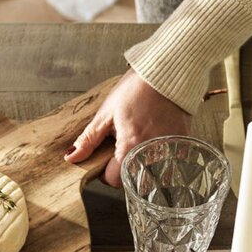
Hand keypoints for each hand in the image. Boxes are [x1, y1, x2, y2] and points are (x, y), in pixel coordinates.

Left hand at [64, 69, 191, 187]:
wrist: (168, 70)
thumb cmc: (137, 88)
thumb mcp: (107, 113)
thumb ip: (89, 139)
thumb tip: (71, 157)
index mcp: (130, 147)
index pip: (112, 180)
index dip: (104, 171)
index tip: (106, 157)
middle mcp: (150, 154)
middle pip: (130, 179)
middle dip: (122, 168)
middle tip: (122, 145)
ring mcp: (167, 151)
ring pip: (148, 173)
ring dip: (139, 162)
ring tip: (139, 138)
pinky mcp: (180, 146)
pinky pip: (164, 161)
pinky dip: (156, 153)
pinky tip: (153, 134)